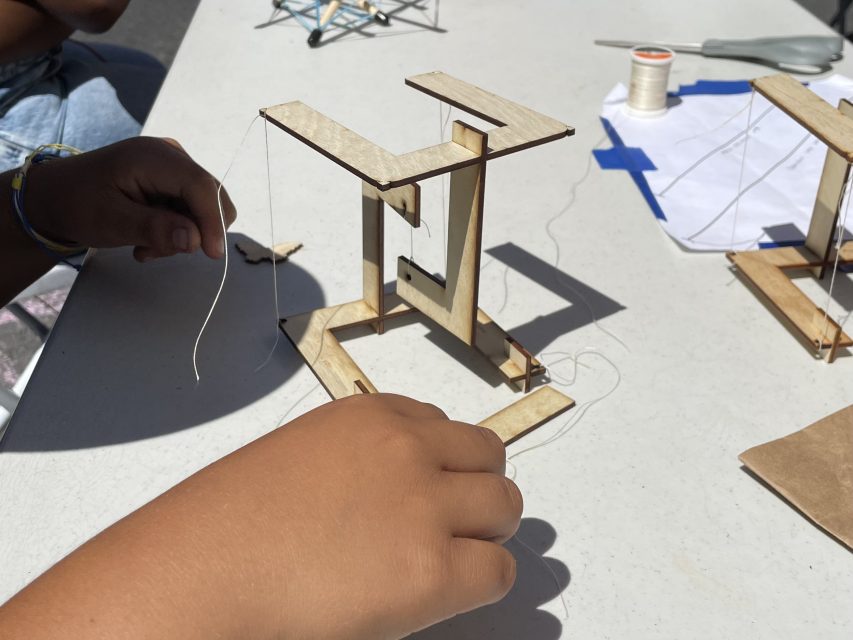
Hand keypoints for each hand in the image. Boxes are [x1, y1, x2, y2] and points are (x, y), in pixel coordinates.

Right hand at [0, 394, 521, 639]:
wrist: (202, 572)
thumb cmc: (230, 522)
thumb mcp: (300, 458)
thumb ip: (357, 460)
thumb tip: (390, 490)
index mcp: (372, 416)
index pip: (443, 425)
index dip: (442, 460)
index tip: (430, 486)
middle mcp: (409, 449)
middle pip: (489, 456)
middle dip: (477, 488)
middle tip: (453, 522)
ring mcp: (425, 507)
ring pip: (506, 506)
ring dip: (487, 530)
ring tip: (453, 556)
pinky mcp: (433, 571)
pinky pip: (498, 571)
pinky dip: (482, 581)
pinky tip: (444, 592)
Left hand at [24, 137, 235, 261]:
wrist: (55, 196)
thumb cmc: (76, 205)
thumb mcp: (110, 221)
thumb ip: (154, 229)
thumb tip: (195, 240)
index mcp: (153, 157)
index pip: (201, 186)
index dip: (213, 220)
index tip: (212, 255)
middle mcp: (170, 155)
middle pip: (210, 196)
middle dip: (195, 230)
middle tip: (158, 250)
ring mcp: (173, 167)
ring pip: (203, 207)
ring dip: (182, 234)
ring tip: (146, 246)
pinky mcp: (172, 180)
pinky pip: (192, 209)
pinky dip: (177, 229)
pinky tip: (150, 237)